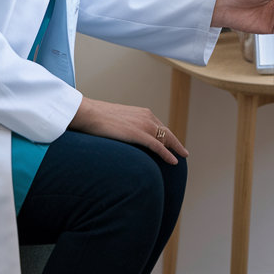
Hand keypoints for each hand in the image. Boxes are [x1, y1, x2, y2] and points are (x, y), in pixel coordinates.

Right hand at [68, 97, 186, 164]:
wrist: (89, 114)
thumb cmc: (98, 117)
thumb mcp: (117, 120)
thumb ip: (126, 126)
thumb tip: (125, 134)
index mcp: (142, 112)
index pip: (159, 126)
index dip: (167, 136)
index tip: (172, 143)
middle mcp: (147, 117)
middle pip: (166, 132)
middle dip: (175, 143)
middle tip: (183, 152)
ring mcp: (144, 125)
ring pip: (165, 139)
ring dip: (175, 149)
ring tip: (181, 157)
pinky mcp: (139, 134)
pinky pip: (158, 147)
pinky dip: (167, 154)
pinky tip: (174, 161)